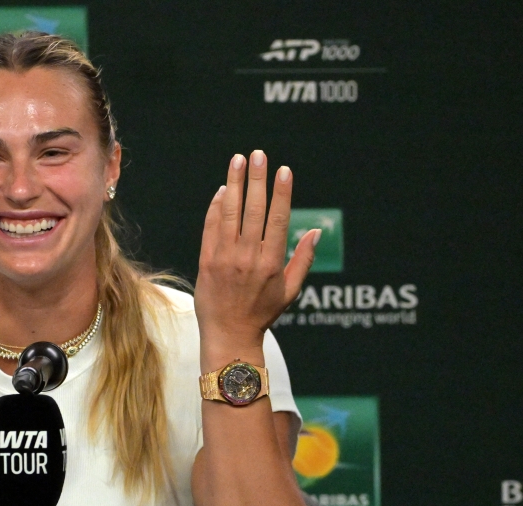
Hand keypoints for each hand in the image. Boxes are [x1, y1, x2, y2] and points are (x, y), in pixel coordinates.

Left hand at [195, 151, 318, 355]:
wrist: (229, 334)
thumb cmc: (262, 313)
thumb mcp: (290, 290)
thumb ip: (303, 259)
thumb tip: (316, 231)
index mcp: (272, 263)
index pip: (278, 219)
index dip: (281, 193)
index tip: (284, 171)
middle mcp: (248, 258)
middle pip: (253, 210)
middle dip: (256, 179)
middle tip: (258, 155)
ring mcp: (225, 258)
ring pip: (230, 214)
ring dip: (234, 184)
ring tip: (238, 161)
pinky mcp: (207, 261)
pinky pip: (211, 227)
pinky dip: (216, 207)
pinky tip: (223, 190)